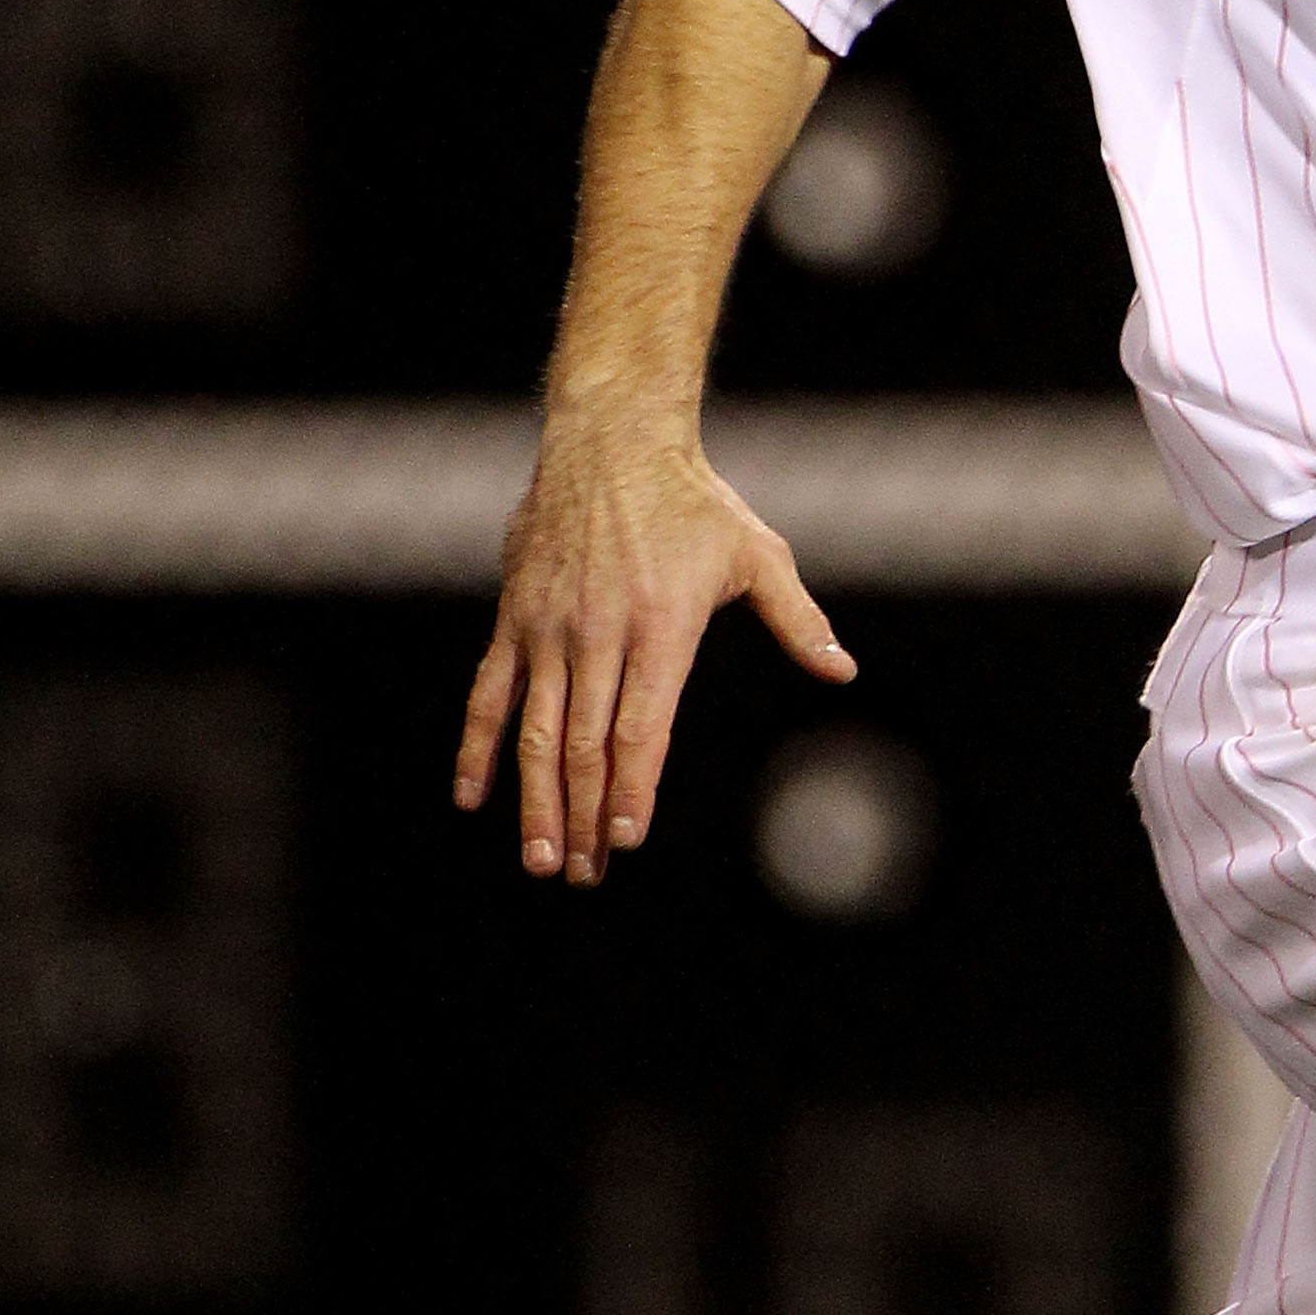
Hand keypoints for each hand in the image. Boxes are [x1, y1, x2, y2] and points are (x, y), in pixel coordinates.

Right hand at [454, 420, 854, 884]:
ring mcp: (550, 629)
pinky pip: (489, 693)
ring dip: (537, 800)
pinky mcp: (515, 618)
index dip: (632, 789)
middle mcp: (600, 635)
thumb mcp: (758, 554)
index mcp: (662, 629)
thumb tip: (843, 671)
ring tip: (542, 859)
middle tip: (584, 875)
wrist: (611, 440)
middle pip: (589, 745)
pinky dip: (477, 747)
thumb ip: (797, 620)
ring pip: (538, 731)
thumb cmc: (695, 502)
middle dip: (586, 817)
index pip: (644, 728)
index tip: (625, 840)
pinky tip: (472, 797)